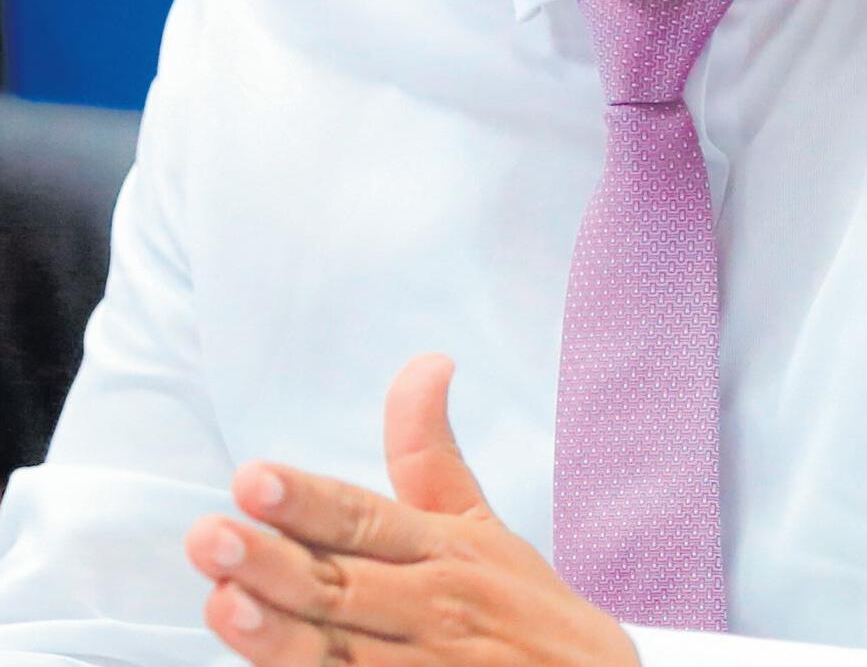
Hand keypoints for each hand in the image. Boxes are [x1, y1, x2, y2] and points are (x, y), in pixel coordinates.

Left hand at [185, 353, 640, 666]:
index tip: (252, 478)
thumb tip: (427, 360)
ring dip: (277, 635)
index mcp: (442, 548)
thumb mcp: (480, 522)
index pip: (363, 517)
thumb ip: (429, 451)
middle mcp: (431, 606)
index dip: (306, 500)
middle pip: (339, 583)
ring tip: (224, 603)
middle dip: (273, 562)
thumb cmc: (524, 607)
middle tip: (211, 538)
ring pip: (337, 653)